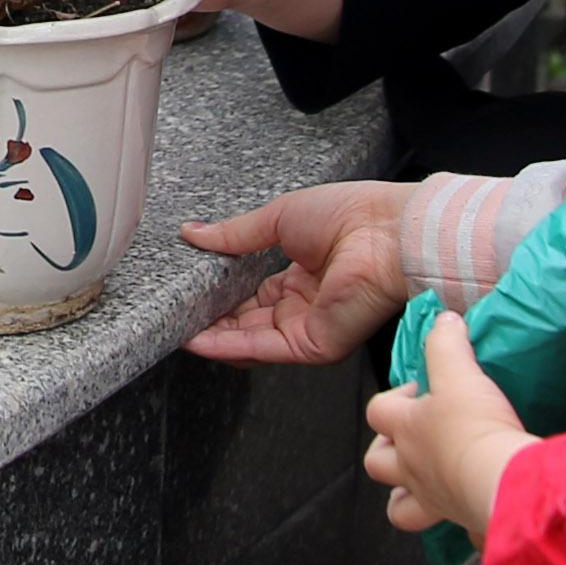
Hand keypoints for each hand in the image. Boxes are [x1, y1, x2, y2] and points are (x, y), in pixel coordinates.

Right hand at [180, 180, 414, 365]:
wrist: (388, 233)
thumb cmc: (352, 215)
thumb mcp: (280, 218)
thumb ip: (235, 234)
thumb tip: (193, 233)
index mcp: (303, 275)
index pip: (253, 296)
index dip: (221, 296)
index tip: (191, 291)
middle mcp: (306, 306)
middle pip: (248, 322)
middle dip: (212, 319)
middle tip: (177, 312)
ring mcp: (309, 327)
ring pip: (250, 340)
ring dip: (213, 336)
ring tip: (177, 328)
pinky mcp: (313, 344)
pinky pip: (263, 349)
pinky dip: (227, 346)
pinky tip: (198, 340)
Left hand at [366, 307, 528, 535]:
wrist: (502, 480)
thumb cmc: (474, 427)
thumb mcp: (459, 373)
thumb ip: (447, 343)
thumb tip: (444, 321)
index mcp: (407, 430)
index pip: (378, 411)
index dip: (394, 399)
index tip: (422, 391)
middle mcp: (412, 468)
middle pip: (377, 463)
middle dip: (386, 451)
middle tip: (414, 439)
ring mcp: (433, 500)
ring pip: (400, 507)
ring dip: (406, 495)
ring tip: (427, 482)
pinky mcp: (462, 521)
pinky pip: (451, 528)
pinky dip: (455, 521)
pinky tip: (467, 511)